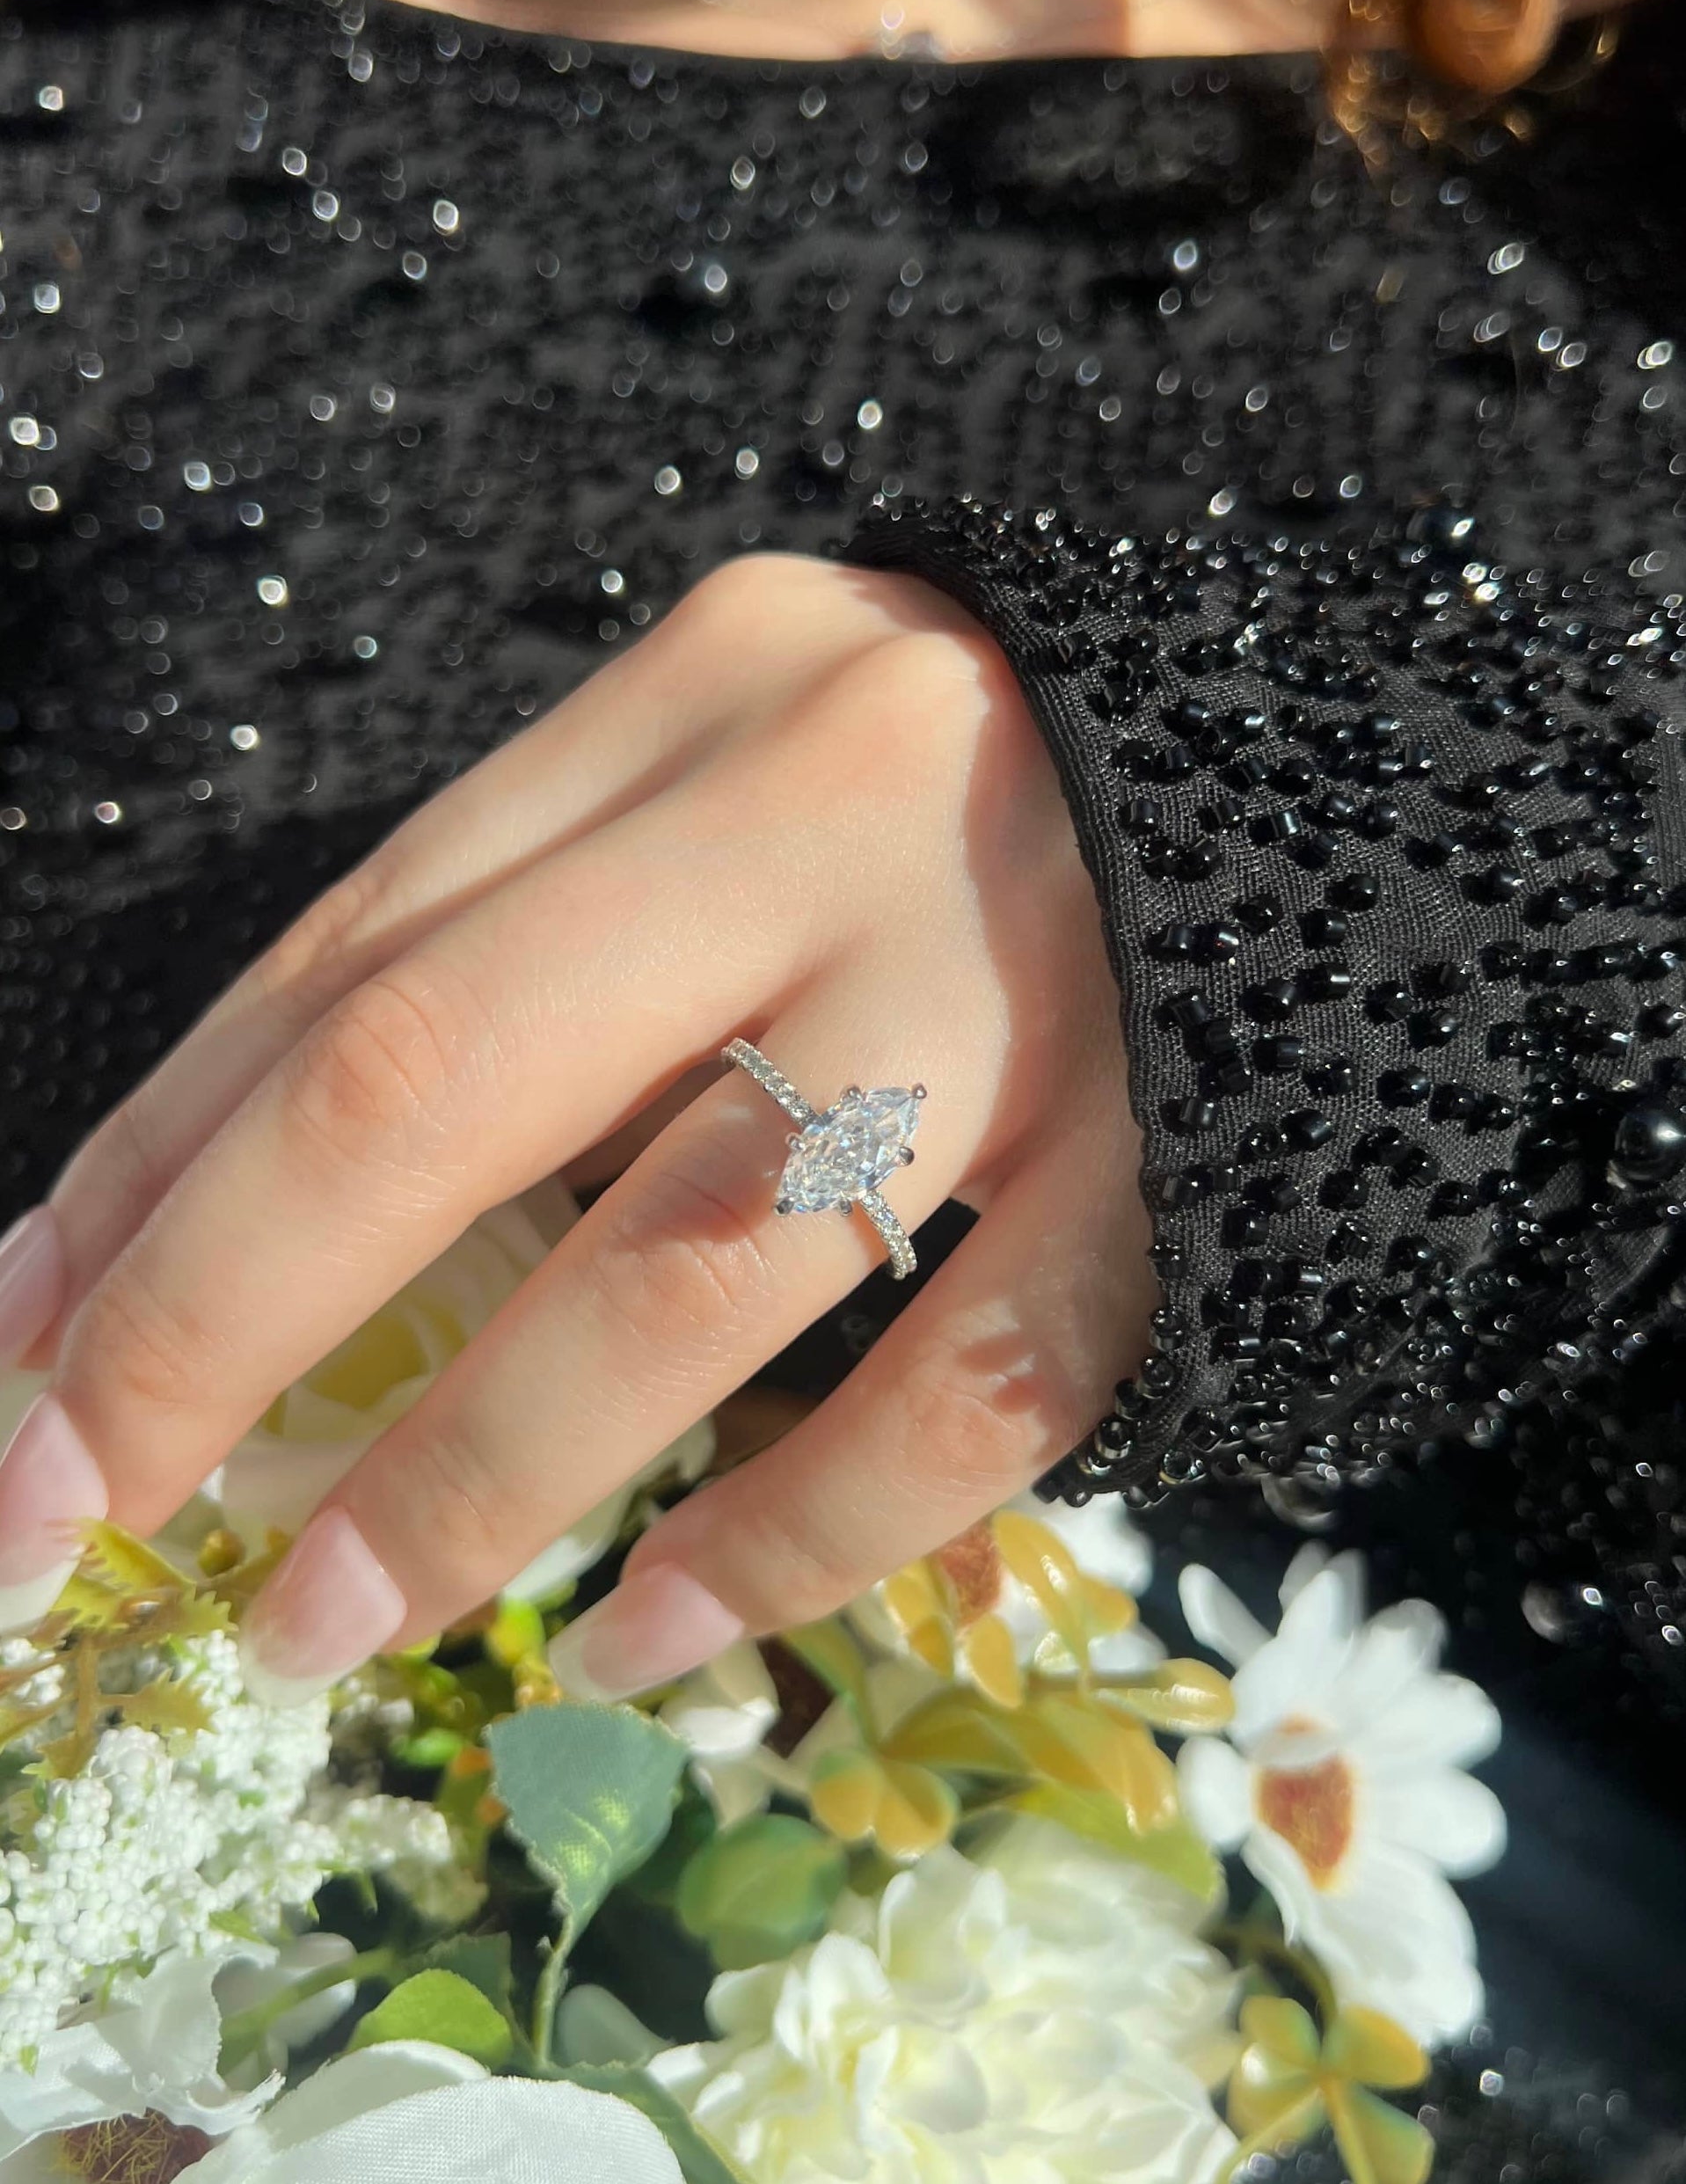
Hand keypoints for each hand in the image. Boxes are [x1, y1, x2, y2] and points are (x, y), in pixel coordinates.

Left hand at [0, 553, 1151, 1695]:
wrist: (1342, 778)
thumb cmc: (978, 810)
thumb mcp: (736, 801)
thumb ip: (528, 958)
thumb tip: (218, 1227)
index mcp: (704, 689)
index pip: (354, 945)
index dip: (151, 1167)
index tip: (12, 1347)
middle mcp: (842, 803)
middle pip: (448, 1075)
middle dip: (212, 1319)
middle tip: (58, 1515)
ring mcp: (1024, 984)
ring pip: (694, 1263)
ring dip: (469, 1473)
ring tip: (319, 1628)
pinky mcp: (1185, 1152)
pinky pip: (964, 1389)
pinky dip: (792, 1539)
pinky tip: (652, 1631)